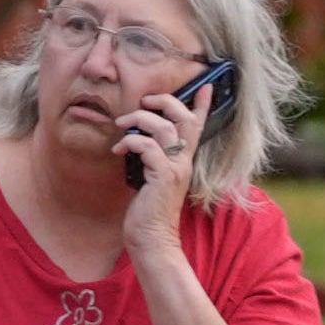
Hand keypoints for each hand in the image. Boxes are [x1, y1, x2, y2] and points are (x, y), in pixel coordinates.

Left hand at [113, 80, 206, 247]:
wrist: (152, 238)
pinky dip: (130, 141)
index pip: (199, 127)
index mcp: (184, 160)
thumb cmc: (148, 209)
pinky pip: (147, 146)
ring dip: (139, 119)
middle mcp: (185, 162)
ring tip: (122, 124)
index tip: (206, 86)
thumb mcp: (152, 177)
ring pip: (165, 128)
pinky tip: (117, 150)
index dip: (203, 105)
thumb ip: (152, 157)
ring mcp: (176, 169)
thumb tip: (137, 136)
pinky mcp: (162, 177)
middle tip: (145, 100)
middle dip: (165, 101)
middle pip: (185, 119)